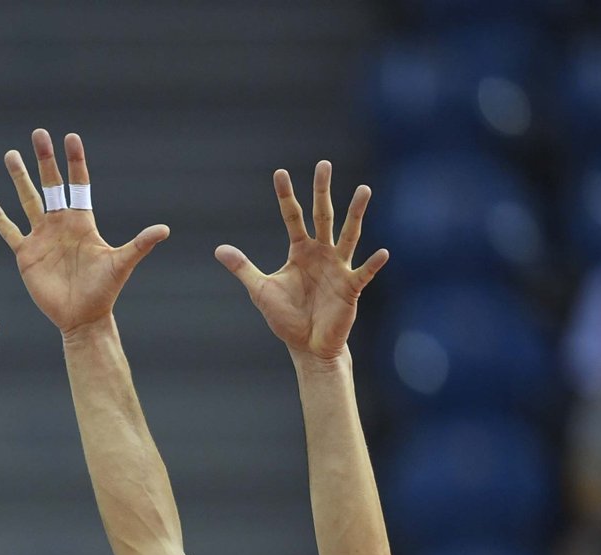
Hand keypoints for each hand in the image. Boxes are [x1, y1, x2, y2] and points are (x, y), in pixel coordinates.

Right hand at [0, 129, 167, 336]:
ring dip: (19, 179)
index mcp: (82, 222)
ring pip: (28, 201)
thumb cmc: (105, 290)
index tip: (70, 138)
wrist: (82, 317)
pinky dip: (0, 218)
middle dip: (44, 160)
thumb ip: (140, 244)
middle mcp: (60, 224)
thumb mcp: (122, 263)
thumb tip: (164, 229)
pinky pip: (10, 232)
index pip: (78, 184)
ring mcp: (42, 238)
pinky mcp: (26, 255)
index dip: (75, 162)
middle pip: (50, 185)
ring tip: (10, 155)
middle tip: (38, 134)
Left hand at [216, 162, 388, 363]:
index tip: (280, 172)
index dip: (285, 196)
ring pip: (348, 235)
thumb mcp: (260, 290)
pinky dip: (372, 264)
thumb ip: (243, 268)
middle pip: (323, 215)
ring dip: (355, 214)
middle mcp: (321, 253)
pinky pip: (363, 273)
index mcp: (300, 251)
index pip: (292, 217)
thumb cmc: (286, 317)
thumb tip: (218, 249)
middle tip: (323, 164)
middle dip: (322, 191)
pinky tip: (382, 252)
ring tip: (363, 190)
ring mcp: (338, 268)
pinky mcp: (350, 288)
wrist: (307, 345)